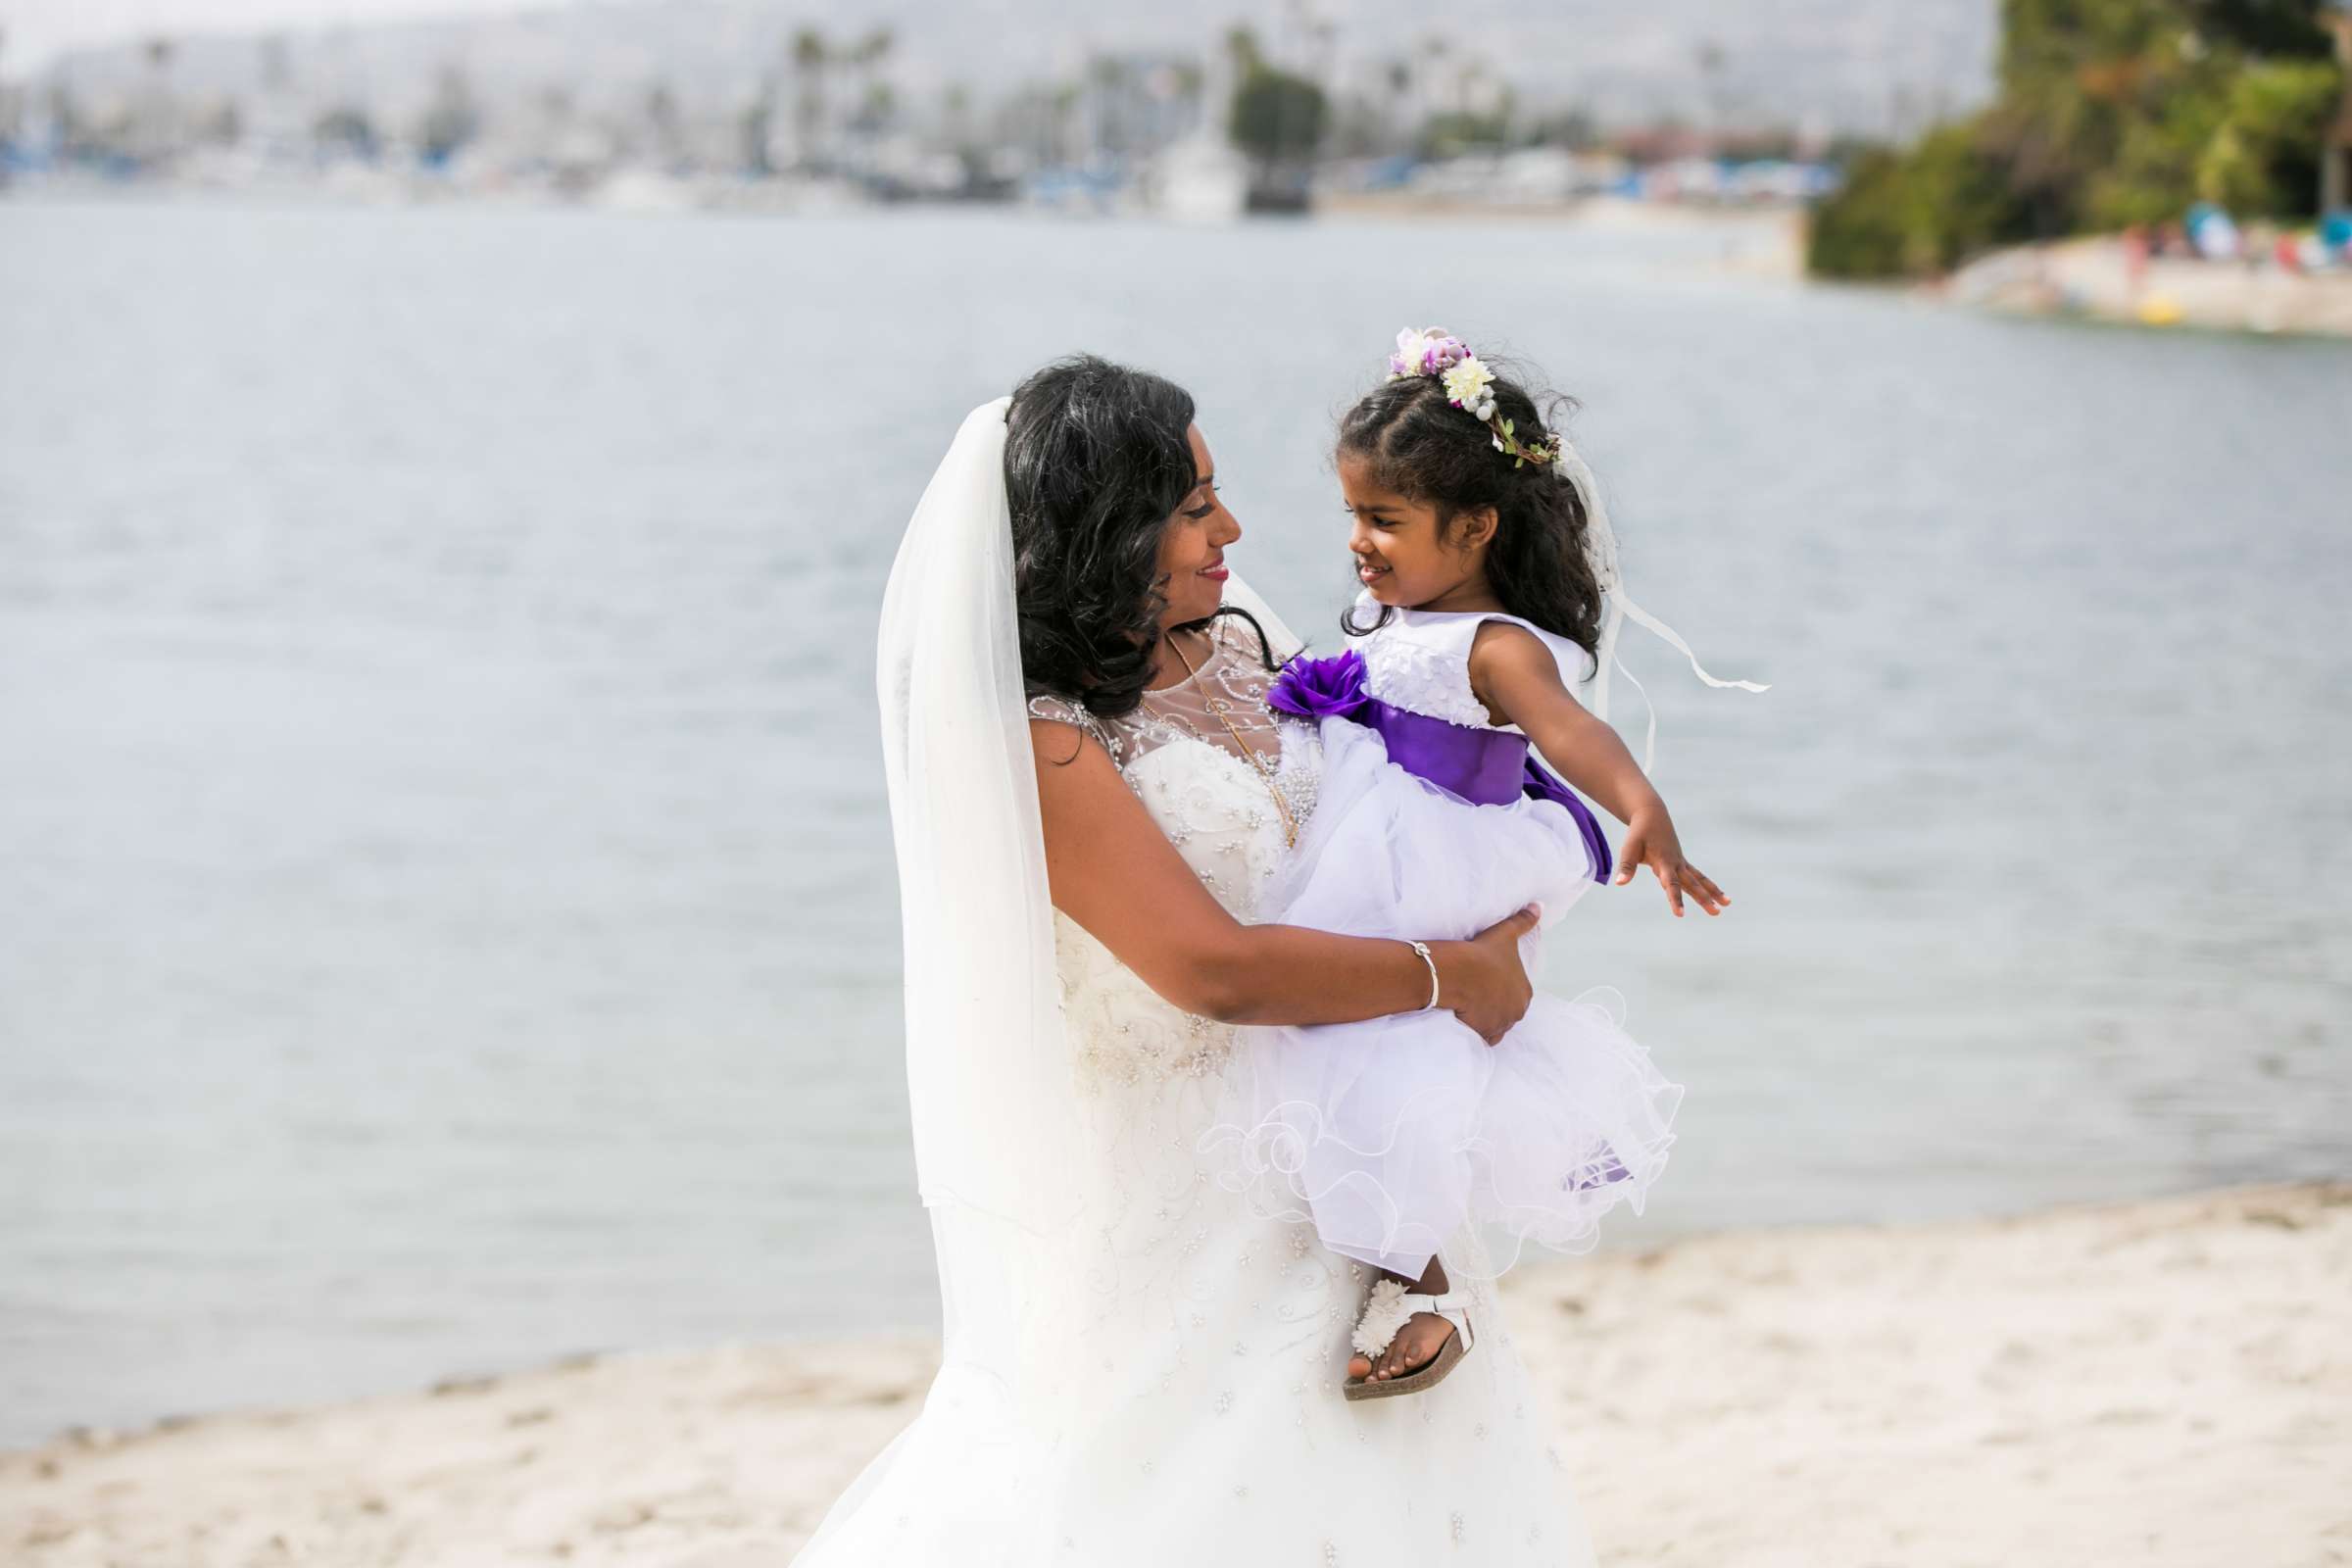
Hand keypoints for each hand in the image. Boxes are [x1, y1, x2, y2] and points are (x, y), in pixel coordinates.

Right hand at [1432, 904, 1540, 1044]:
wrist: (1456, 972)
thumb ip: (1524, 922)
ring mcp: (1500, 1025)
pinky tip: (1466, 1020)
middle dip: (1495, 1004)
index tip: (1486, 980)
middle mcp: (1516, 1012)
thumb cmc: (1483, 953)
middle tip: (1476, 993)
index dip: (1500, 986)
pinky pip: (1483, 1037)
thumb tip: (1538, 906)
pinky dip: (1478, 1030)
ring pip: (1496, 1024)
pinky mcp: (1482, 1034)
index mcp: (1525, 992)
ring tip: (1470, 1006)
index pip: (1516, 993)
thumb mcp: (1505, 934)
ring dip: (1487, 1018)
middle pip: (1506, 1010)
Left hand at [1614, 805, 1727, 917]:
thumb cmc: (1638, 833)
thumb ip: (1627, 867)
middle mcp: (1676, 863)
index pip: (1671, 884)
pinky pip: (1697, 876)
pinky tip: (1718, 895)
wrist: (1652, 815)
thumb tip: (1620, 883)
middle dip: (1704, 899)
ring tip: (1727, 905)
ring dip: (1712, 892)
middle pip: (1692, 885)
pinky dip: (1707, 885)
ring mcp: (1681, 863)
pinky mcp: (1681, 862)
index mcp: (1663, 862)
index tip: (1680, 914)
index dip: (1675, 899)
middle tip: (1716, 913)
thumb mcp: (1629, 849)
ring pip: (1699, 880)